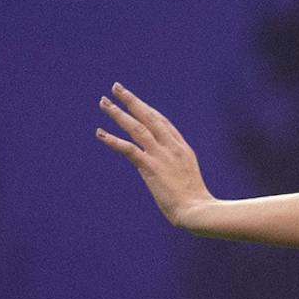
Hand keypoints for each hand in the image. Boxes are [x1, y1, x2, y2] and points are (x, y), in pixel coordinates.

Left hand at [96, 83, 213, 229]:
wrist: (197, 211)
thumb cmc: (195, 203)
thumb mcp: (188, 180)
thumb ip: (177, 170)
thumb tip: (169, 176)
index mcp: (182, 149)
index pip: (163, 123)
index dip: (147, 111)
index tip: (136, 102)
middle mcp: (171, 147)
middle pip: (149, 117)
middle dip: (132, 101)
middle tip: (116, 87)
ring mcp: (161, 155)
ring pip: (136, 127)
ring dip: (118, 114)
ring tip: (104, 102)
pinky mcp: (150, 167)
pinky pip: (128, 149)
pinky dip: (113, 140)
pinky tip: (100, 133)